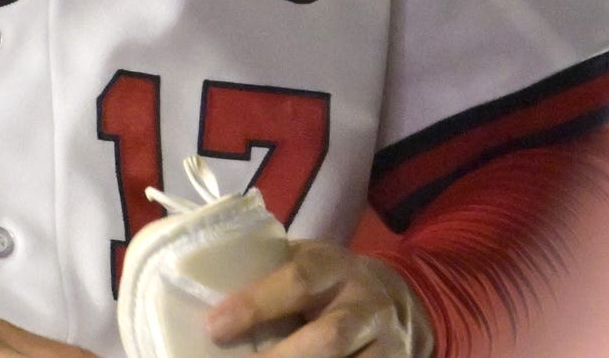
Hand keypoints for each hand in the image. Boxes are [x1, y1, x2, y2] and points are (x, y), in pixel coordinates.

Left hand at [206, 240, 429, 357]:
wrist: (400, 303)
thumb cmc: (332, 282)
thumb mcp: (308, 263)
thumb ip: (271, 275)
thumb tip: (208, 296)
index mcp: (336, 269)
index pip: (298, 281)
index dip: (256, 304)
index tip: (215, 327)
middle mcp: (366, 308)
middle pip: (327, 339)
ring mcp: (386, 346)